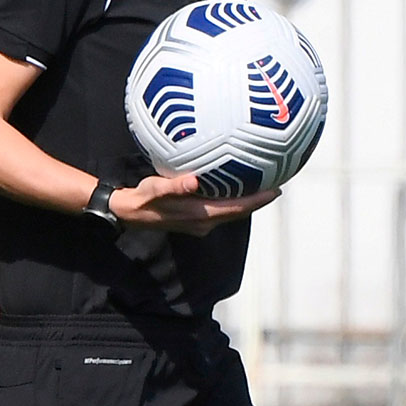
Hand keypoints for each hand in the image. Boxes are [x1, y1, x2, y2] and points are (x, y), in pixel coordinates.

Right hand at [109, 174, 278, 236]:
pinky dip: (233, 202)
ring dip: (247, 202)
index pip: (236, 209)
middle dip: (258, 201)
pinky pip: (221, 211)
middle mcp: (204, 222)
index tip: (277, 189)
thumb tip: (194, 180)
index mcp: (199, 214)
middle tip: (276, 184)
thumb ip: (174, 186)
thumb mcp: (154, 189)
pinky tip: (234, 189)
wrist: (129, 214)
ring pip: (231, 213)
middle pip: (239, 213)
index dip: (258, 201)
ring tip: (262, 186)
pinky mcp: (195, 221)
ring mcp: (200, 224)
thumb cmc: (141, 198)